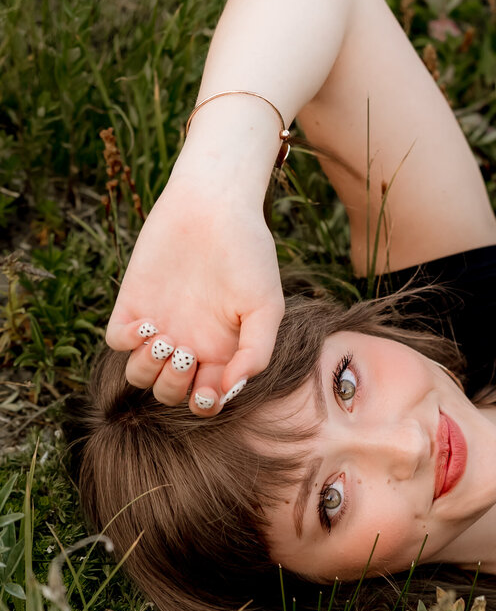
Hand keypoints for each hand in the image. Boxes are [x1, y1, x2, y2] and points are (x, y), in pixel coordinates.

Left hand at [104, 172, 284, 414]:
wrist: (214, 206)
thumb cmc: (248, 254)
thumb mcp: (265, 306)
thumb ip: (256, 353)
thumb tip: (230, 390)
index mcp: (221, 350)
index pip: (205, 398)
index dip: (203, 405)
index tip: (207, 389)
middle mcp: (188, 343)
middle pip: (168, 393)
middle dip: (173, 386)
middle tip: (184, 354)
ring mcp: (159, 325)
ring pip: (139, 375)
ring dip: (148, 369)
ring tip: (164, 339)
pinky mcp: (132, 303)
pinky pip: (115, 341)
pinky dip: (125, 342)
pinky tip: (146, 323)